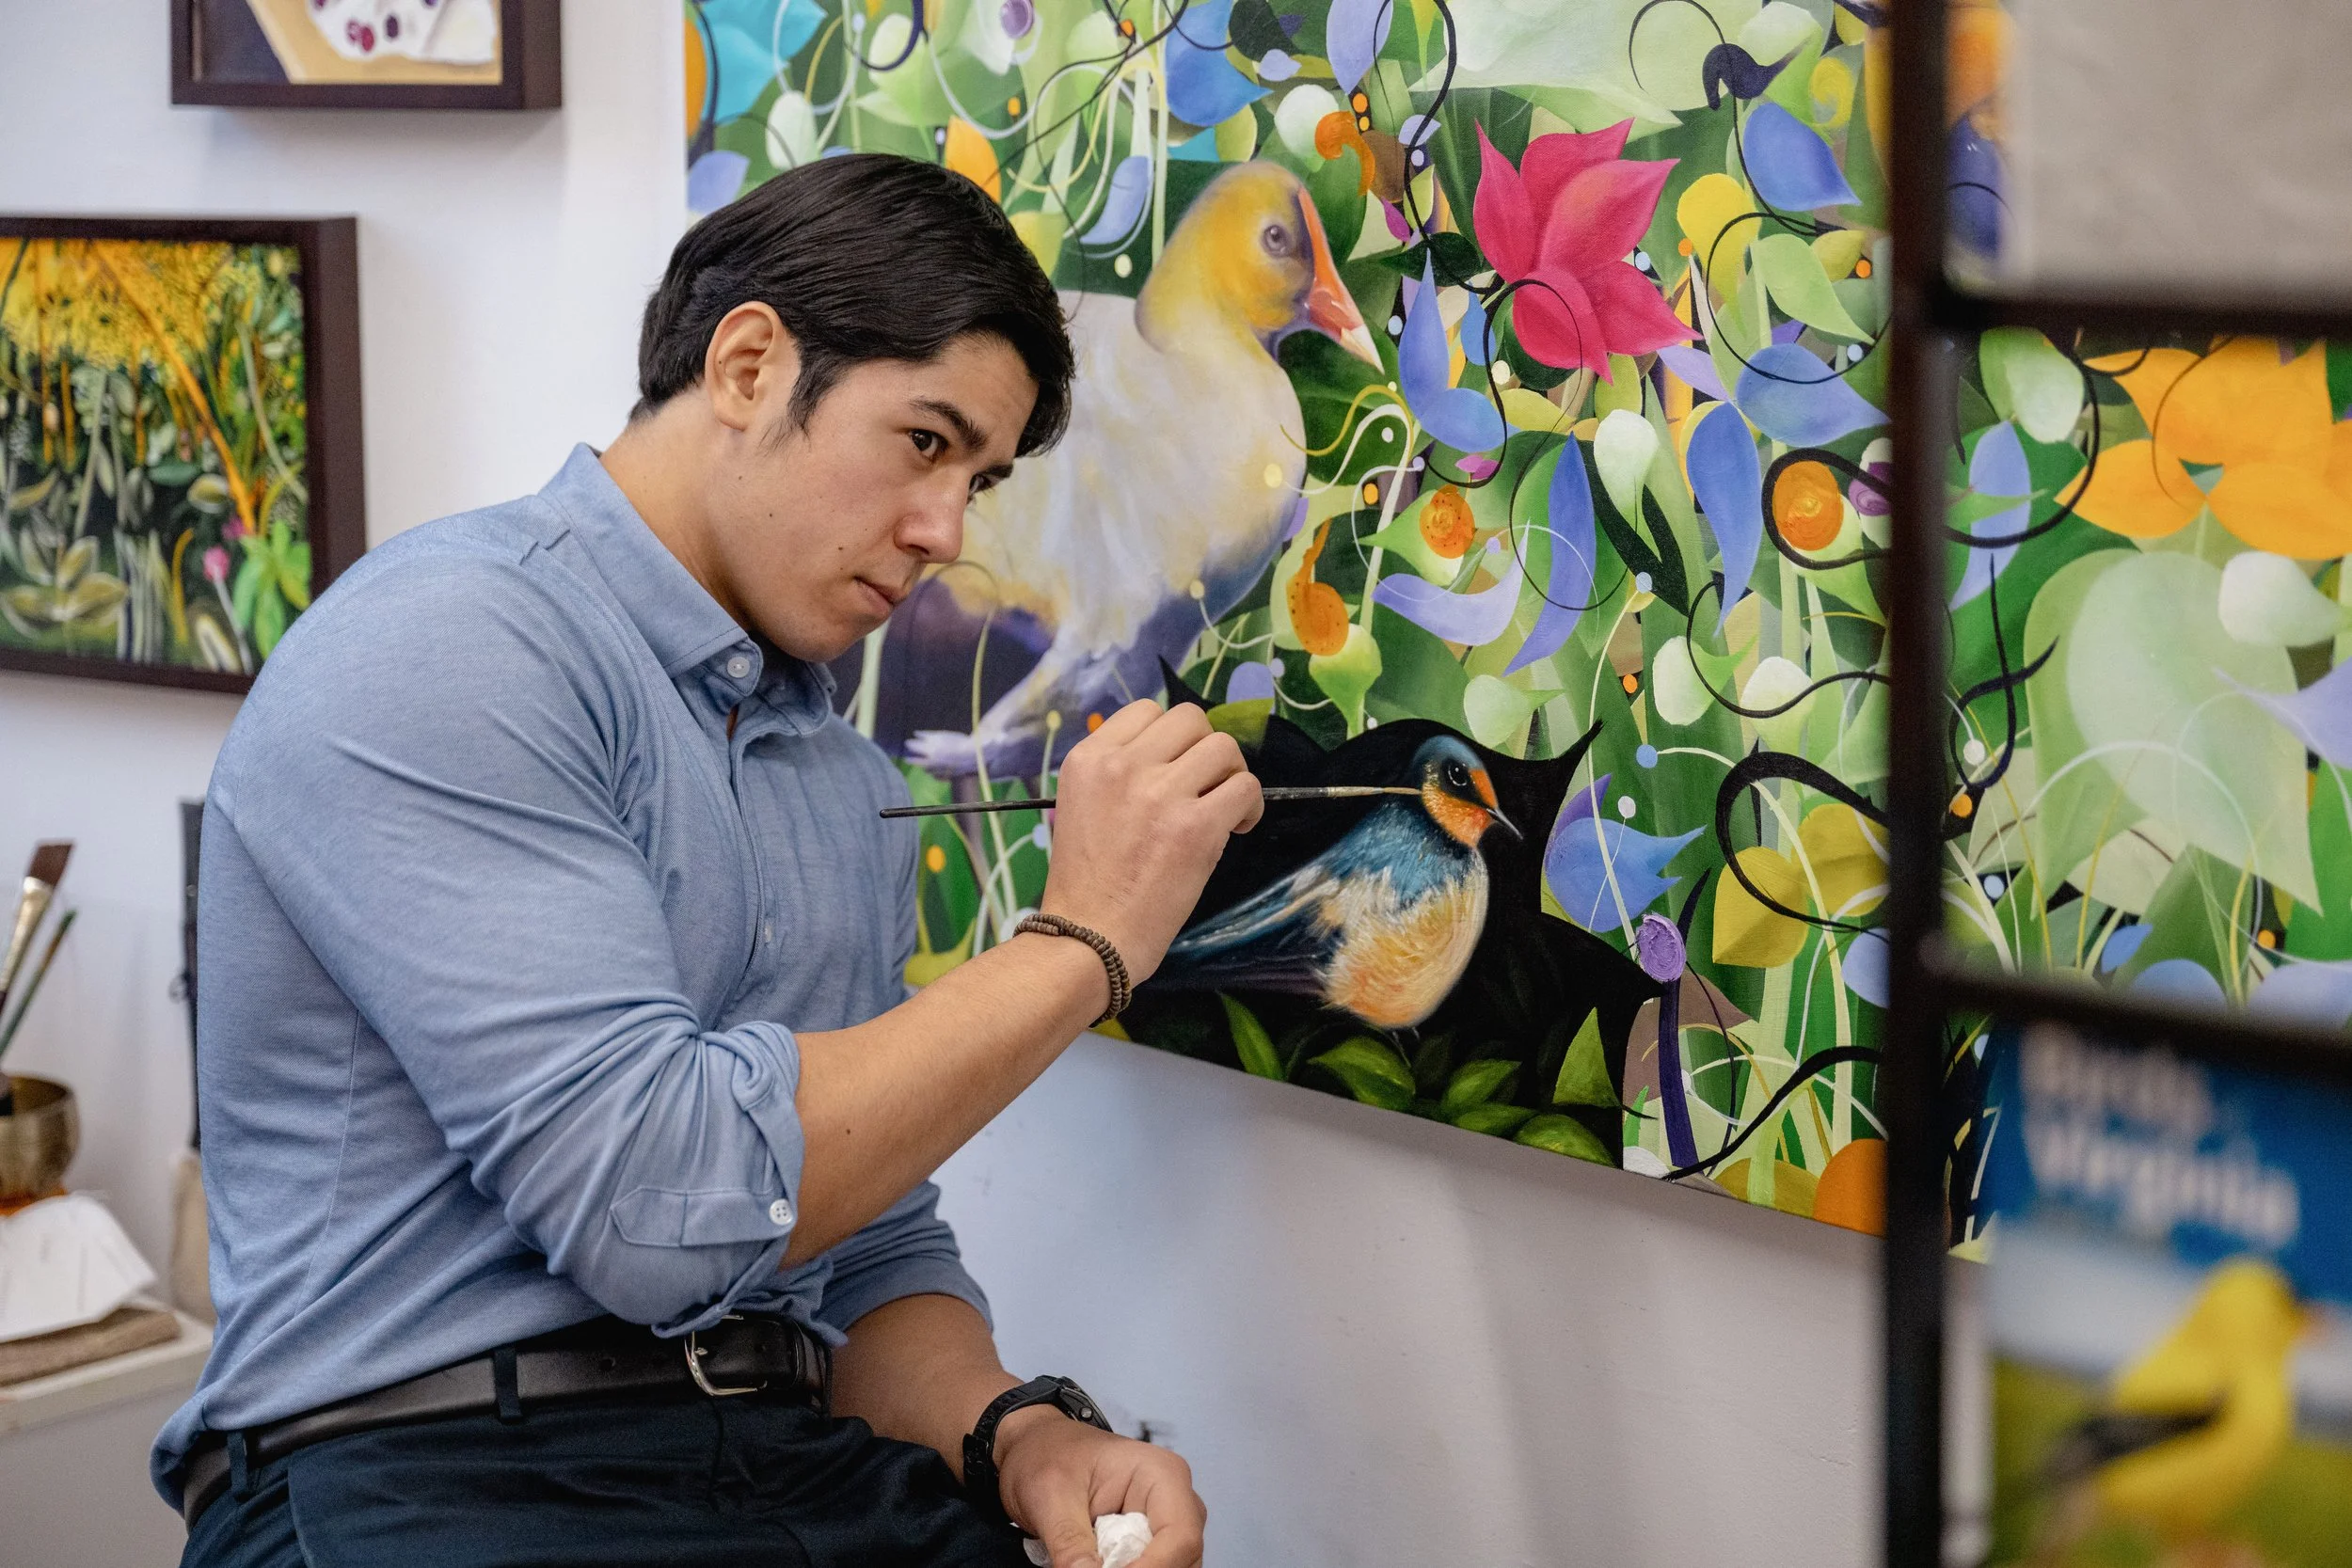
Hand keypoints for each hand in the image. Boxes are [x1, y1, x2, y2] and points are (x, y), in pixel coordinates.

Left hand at [995, 1407, 1204, 1567]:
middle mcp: (1174, 1501)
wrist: (1034, 1449)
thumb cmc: (1047, 1454)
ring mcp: (1165, 1526)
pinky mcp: (1149, 1545)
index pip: (1180, 1537)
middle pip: (1182, 1560)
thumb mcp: (1049, 1495)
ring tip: (1087, 1562)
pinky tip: (1094, 1565)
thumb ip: (1070, 1542)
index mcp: (1162, 1474)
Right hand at [1040, 700, 1261, 984]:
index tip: (1175, 769)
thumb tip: (1174, 760)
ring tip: (1223, 808)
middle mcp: (1122, 765)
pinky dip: (1250, 805)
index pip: (1146, 711)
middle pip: (1190, 719)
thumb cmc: (1085, 885)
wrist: (1089, 938)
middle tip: (1205, 786)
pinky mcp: (1196, 826)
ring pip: (1223, 747)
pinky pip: (1246, 787)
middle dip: (1205, 750)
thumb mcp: (1082, 807)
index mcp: (1088, 759)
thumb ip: (1119, 776)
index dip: (1172, 738)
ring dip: (1231, 775)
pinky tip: (1236, 828)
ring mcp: (1160, 792)